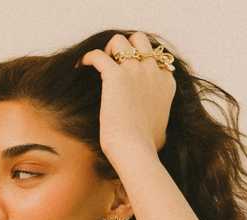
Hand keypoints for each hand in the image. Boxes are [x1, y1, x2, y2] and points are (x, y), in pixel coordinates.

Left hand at [77, 32, 176, 158]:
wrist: (136, 151)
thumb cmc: (146, 148)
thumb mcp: (162, 132)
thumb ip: (160, 122)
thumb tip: (159, 135)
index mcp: (165, 83)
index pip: (155, 57)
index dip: (140, 60)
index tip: (128, 70)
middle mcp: (153, 71)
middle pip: (140, 40)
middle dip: (126, 46)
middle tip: (113, 62)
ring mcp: (135, 71)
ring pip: (120, 41)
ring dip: (108, 49)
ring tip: (98, 63)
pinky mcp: (115, 76)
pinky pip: (98, 55)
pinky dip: (88, 57)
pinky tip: (81, 65)